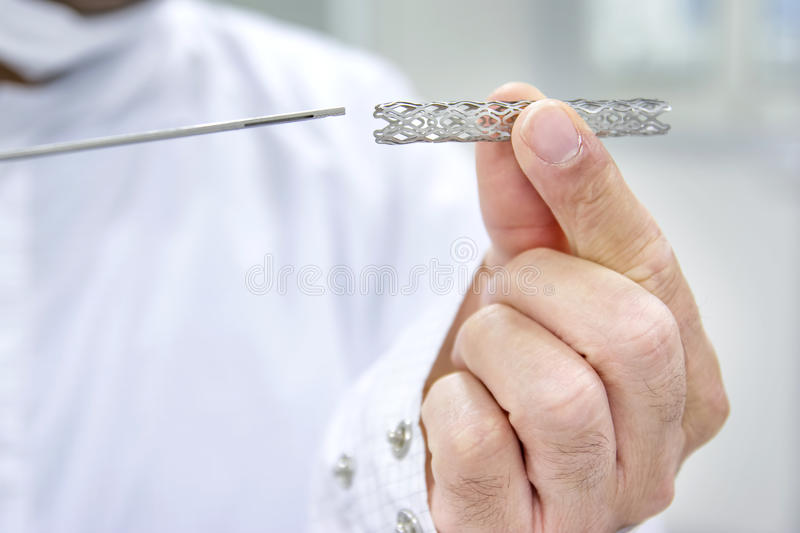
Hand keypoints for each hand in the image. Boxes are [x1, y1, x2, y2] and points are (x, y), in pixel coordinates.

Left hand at [421, 83, 728, 531]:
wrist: (467, 465)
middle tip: (508, 294)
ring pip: (557, 393)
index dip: (591, 190)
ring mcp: (592, 509)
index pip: (654, 273)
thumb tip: (523, 114)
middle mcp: (658, 458)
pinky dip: (451, 405)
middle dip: (537, 287)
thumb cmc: (516, 375)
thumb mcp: (532, 286)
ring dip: (492, 348)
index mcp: (684, 385)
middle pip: (629, 333)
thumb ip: (534, 206)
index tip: (535, 121)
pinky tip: (463, 410)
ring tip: (485, 359)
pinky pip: (478, 442)